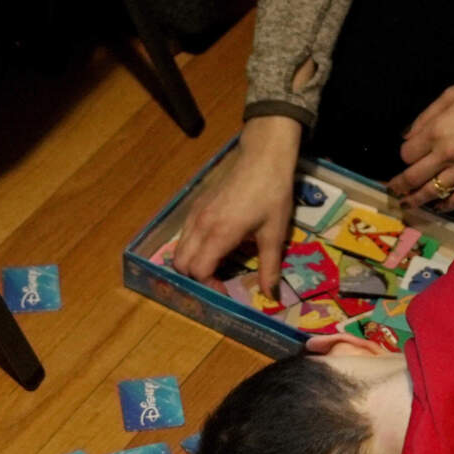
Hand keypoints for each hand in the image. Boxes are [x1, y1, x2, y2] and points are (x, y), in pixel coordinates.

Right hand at [173, 116, 300, 295]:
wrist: (263, 156)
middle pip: (181, 263)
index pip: (198, 270)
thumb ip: (270, 268)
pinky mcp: (196, 205)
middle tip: (219, 279)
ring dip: (192, 262)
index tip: (226, 290)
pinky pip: (184, 234)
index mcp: (219, 233)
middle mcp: (200, 225)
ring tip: (216, 265)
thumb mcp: (274, 233)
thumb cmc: (272, 193)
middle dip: (196, 277)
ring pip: (179, 249)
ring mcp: (195, 213)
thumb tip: (272, 297)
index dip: (209, 285)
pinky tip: (214, 246)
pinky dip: (192, 248)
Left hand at [386, 58, 453, 212]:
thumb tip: (407, 136)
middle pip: (414, 177)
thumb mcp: (452, 94)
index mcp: (437, 130)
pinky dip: (447, 206)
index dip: (405, 156)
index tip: (409, 156)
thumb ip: (426, 116)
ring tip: (408, 205)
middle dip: (400, 185)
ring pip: (433, 192)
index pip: (407, 154)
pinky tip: (439, 208)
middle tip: (394, 190)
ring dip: (417, 200)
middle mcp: (447, 153)